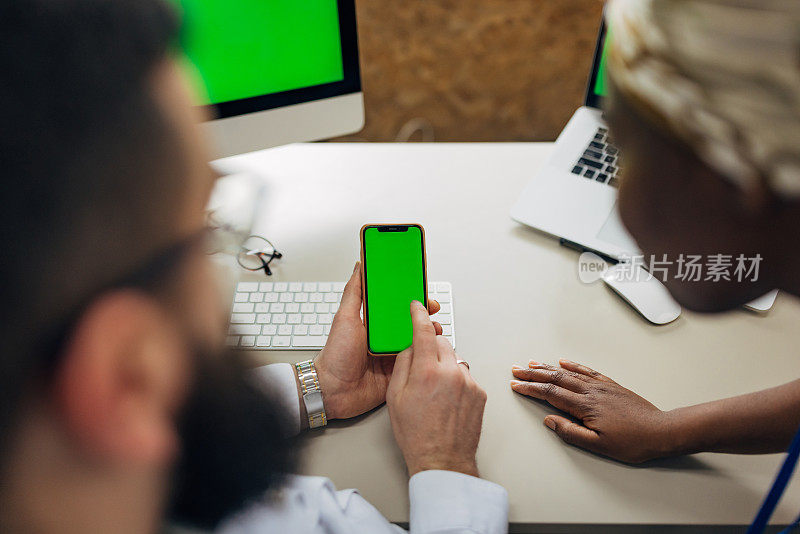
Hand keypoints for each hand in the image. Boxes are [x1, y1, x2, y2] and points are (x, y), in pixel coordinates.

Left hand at [314, 263, 440, 419]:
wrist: (333, 391)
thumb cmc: (335, 355)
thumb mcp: (344, 318)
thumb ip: (354, 292)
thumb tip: (359, 265)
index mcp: (374, 324)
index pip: (396, 306)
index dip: (410, 298)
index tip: (422, 290)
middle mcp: (385, 338)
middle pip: (411, 323)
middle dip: (425, 315)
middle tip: (433, 311)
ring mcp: (392, 356)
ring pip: (417, 342)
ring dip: (429, 335)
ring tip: (435, 330)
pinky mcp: (398, 373)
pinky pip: (416, 363)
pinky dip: (425, 356)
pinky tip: (431, 351)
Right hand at [387, 301, 486, 476]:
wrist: (442, 460)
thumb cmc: (417, 435)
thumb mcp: (395, 397)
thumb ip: (402, 365)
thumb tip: (409, 347)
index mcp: (427, 371)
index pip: (424, 331)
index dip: (419, 315)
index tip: (417, 306)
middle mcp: (451, 372)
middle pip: (442, 343)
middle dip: (431, 348)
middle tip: (421, 368)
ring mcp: (468, 382)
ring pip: (454, 359)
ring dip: (444, 366)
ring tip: (434, 392)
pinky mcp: (480, 392)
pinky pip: (465, 376)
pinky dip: (456, 381)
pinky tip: (447, 400)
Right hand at [510, 359, 674, 462]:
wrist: (661, 431)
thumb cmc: (632, 442)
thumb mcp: (598, 445)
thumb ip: (571, 432)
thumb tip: (549, 420)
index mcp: (585, 406)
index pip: (550, 394)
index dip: (530, 388)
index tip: (515, 385)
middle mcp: (591, 391)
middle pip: (555, 378)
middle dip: (533, 374)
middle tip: (516, 370)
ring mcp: (601, 386)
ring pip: (569, 373)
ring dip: (548, 367)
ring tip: (532, 363)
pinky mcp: (611, 385)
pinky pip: (587, 371)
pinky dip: (573, 365)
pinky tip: (564, 362)